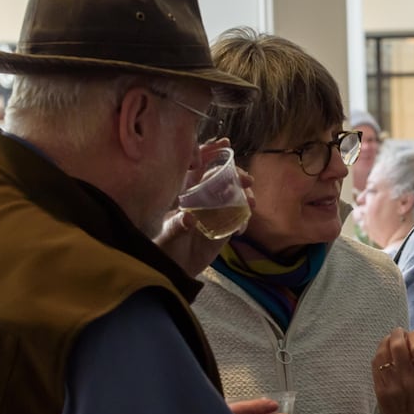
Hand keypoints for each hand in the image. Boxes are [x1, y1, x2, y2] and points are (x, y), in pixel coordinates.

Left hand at [155, 139, 255, 276]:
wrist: (173, 269)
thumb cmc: (162, 247)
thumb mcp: (166, 236)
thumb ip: (176, 226)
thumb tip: (189, 218)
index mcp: (184, 192)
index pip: (198, 166)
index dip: (211, 152)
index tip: (226, 144)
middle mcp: (201, 198)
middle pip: (221, 177)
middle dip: (236, 173)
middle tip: (246, 180)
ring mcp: (214, 211)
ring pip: (233, 194)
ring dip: (245, 195)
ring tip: (251, 203)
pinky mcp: (224, 226)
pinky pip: (238, 217)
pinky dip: (243, 219)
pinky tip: (241, 230)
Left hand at [374, 329, 413, 413]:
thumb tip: (412, 345)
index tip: (412, 334)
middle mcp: (409, 380)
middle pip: (398, 347)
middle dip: (397, 334)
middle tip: (398, 332)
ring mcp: (392, 385)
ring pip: (384, 353)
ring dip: (386, 342)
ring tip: (390, 339)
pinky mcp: (380, 389)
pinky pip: (376, 365)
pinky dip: (379, 354)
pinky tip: (382, 352)